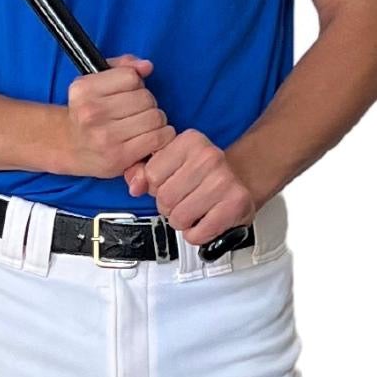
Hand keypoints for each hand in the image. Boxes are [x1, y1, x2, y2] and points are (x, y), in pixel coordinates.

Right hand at [64, 55, 173, 179]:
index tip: (129, 94)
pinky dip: (162, 136)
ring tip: (143, 126)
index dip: (136, 84)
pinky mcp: (118, 157)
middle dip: (148, 104)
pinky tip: (152, 138)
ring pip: (155, 117)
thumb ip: (122, 67)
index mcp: (84, 89)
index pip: (131, 77)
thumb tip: (147, 67)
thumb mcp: (94, 83)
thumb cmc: (88, 113)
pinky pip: (158, 138)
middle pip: (146, 98)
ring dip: (156, 121)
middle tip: (137, 113)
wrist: (70, 148)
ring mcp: (104, 136)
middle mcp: (91, 112)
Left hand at [134, 130, 256, 246]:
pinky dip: (197, 234)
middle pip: (164, 198)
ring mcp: (224, 181)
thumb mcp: (171, 163)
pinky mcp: (235, 204)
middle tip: (184, 200)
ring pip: (179, 218)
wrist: (241, 179)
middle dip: (169, 206)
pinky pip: (197, 233)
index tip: (171, 183)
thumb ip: (144, 172)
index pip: (151, 174)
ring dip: (183, 221)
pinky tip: (204, 221)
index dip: (156, 186)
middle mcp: (209, 157)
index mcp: (190, 142)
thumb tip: (135, 185)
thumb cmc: (203, 174)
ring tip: (195, 210)